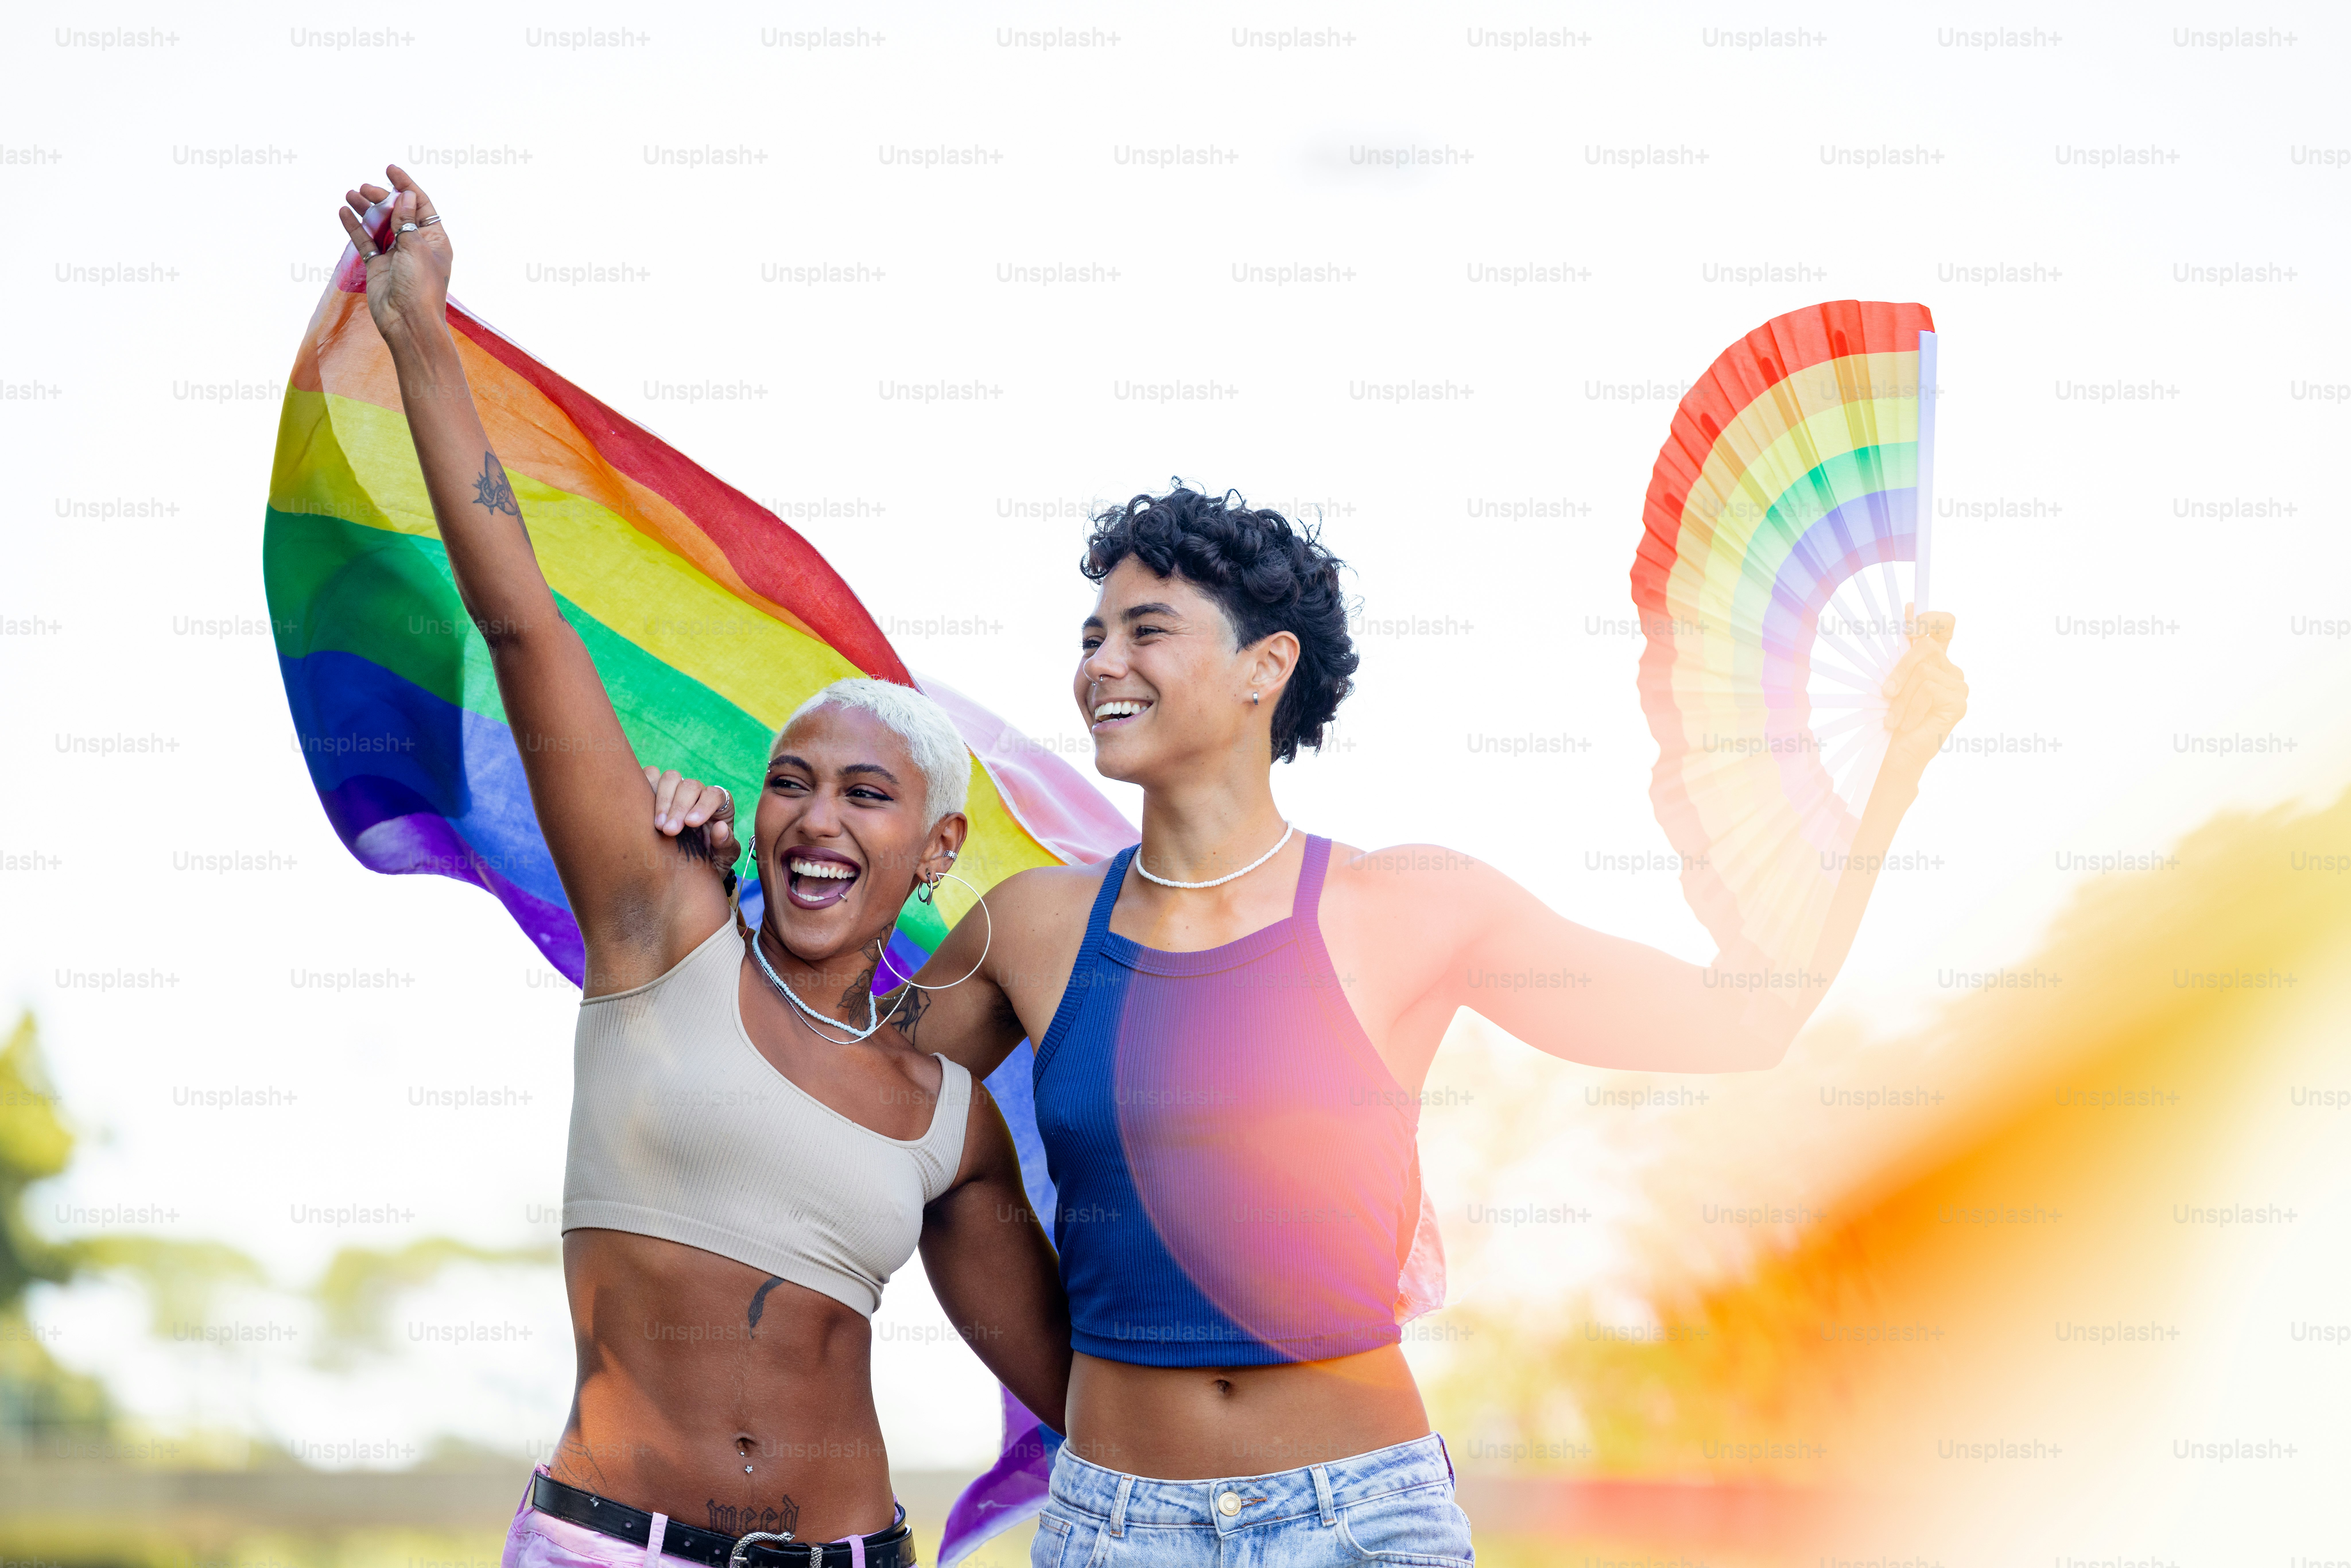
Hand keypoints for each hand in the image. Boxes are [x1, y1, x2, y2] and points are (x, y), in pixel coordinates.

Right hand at [336, 164, 451, 345]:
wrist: (406, 321)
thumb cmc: (419, 286)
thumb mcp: (415, 248)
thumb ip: (407, 221)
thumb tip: (406, 195)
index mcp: (434, 239)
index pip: (421, 205)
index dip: (406, 186)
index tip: (391, 169)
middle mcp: (415, 244)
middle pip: (397, 212)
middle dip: (381, 197)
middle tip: (365, 188)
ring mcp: (396, 255)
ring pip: (379, 225)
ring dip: (366, 209)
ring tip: (351, 194)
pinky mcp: (378, 265)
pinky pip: (365, 241)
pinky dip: (355, 227)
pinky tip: (344, 212)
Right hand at [644, 766, 737, 866]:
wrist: (688, 868)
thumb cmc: (709, 859)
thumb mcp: (723, 857)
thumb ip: (726, 844)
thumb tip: (720, 828)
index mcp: (719, 805)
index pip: (714, 795)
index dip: (703, 806)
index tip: (691, 823)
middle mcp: (698, 793)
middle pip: (690, 786)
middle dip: (679, 808)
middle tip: (669, 831)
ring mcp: (677, 789)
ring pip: (670, 778)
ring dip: (662, 799)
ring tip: (657, 825)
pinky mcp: (658, 790)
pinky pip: (651, 775)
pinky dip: (645, 785)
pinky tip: (641, 807)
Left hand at [1879, 604, 1967, 773]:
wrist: (1895, 755)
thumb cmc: (1889, 718)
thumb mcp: (1891, 679)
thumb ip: (1901, 649)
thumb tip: (1910, 607)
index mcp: (1934, 661)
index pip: (1945, 626)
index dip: (1931, 618)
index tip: (1908, 621)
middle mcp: (1950, 670)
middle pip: (1927, 647)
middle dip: (1900, 669)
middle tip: (1885, 693)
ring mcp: (1958, 686)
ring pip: (1924, 671)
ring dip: (1901, 697)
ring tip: (1893, 719)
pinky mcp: (1959, 702)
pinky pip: (1929, 689)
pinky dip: (1910, 708)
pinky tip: (1907, 724)